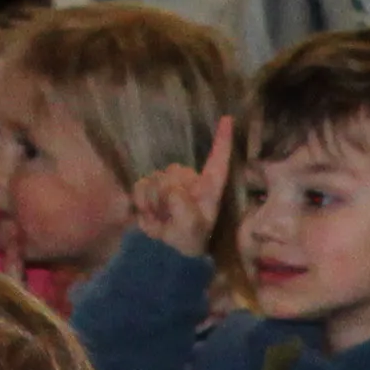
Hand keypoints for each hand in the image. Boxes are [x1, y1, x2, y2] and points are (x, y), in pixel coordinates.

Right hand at [126, 116, 233, 261]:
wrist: (165, 250)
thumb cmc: (188, 240)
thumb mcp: (191, 227)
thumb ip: (182, 206)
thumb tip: (169, 187)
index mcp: (209, 187)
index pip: (218, 160)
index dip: (223, 140)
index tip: (228, 119)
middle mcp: (190, 180)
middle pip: (174, 172)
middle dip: (168, 195)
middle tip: (172, 217)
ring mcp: (169, 181)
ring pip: (156, 179)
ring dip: (156, 202)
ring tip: (164, 218)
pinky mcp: (150, 186)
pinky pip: (141, 185)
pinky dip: (143, 202)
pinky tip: (151, 214)